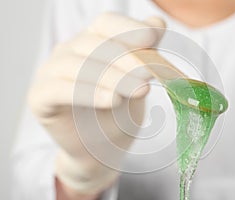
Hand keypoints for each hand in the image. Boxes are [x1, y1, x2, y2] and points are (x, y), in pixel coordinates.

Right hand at [28, 12, 165, 194]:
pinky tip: (113, 100)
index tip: (153, 39)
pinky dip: (88, 92)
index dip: (129, 28)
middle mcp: (68, 51)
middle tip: (150, 74)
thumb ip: (144, 55)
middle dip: (127, 59)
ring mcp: (50, 73)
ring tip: (139, 90)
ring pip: (78, 65)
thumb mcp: (136, 82)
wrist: (100, 150)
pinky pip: (60, 89)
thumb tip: (158, 22)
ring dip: (112, 77)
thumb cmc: (119, 114)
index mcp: (90, 42)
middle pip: (94, 43)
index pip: (106, 23)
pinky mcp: (39, 97)